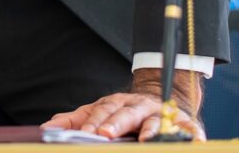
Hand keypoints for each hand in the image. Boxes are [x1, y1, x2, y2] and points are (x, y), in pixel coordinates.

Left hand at [41, 69, 204, 140]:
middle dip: (116, 124)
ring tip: (145, 141)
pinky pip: (188, 129)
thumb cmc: (123, 112)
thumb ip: (75, 119)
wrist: (159, 97)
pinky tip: (190, 142)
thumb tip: (48, 127)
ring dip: (151, 130)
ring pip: (156, 120)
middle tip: (105, 135)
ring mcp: (161, 113)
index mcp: (117, 102)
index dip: (95, 121)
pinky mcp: (184, 123)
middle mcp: (139, 105)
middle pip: (126, 113)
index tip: (87, 132)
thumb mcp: (98, 112)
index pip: (103, 110)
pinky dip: (189, 135)